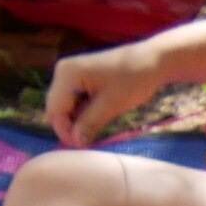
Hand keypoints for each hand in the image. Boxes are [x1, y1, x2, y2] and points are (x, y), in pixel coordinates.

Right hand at [46, 39, 169, 145]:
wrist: (151, 60)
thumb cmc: (134, 79)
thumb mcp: (112, 105)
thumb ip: (90, 123)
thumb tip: (76, 142)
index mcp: (67, 74)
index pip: (54, 110)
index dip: (65, 131)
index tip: (83, 145)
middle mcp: (63, 71)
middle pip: (57, 108)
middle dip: (71, 126)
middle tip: (90, 140)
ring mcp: (70, 74)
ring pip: (66, 106)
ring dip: (78, 120)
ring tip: (98, 126)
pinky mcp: (79, 78)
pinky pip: (75, 100)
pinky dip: (84, 112)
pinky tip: (99, 115)